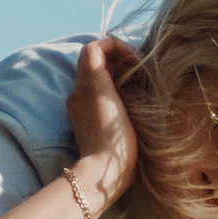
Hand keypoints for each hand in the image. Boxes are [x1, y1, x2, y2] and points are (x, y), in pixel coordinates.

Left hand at [64, 36, 139, 218]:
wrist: (104, 172)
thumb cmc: (111, 135)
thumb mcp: (105, 95)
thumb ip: (98, 67)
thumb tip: (97, 47)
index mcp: (84, 84)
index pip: (93, 48)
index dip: (115, 46)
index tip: (135, 58)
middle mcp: (78, 93)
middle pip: (93, 61)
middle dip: (116, 58)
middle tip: (138, 68)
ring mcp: (82, 109)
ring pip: (97, 78)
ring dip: (116, 73)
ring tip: (137, 82)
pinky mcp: (89, 123)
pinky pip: (99, 95)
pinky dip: (113, 89)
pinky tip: (129, 101)